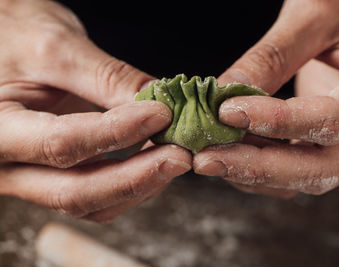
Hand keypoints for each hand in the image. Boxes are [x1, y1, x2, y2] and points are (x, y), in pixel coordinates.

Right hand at [0, 0, 190, 222]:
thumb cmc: (13, 35)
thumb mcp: (56, 46)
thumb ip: (107, 77)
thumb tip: (158, 101)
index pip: (61, 143)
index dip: (118, 132)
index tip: (161, 115)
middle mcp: (7, 166)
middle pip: (74, 192)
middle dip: (135, 177)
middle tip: (180, 157)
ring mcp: (29, 177)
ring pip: (88, 202)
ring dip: (137, 186)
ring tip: (173, 158)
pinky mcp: (52, 175)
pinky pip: (93, 197)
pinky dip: (127, 186)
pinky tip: (152, 163)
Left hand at [194, 0, 338, 196]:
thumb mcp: (316, 15)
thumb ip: (272, 55)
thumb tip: (224, 93)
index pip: (337, 118)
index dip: (279, 121)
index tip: (228, 112)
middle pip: (323, 167)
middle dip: (259, 166)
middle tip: (206, 159)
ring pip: (309, 178)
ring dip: (255, 174)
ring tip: (210, 158)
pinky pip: (301, 173)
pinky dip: (263, 172)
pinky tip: (231, 155)